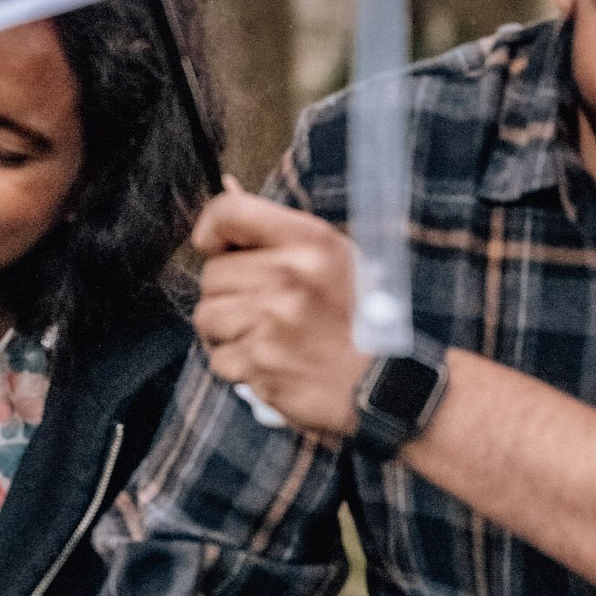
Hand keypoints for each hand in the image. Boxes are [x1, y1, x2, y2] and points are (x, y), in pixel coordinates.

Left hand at [192, 183, 364, 439]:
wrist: (388, 383)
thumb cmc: (361, 318)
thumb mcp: (336, 259)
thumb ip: (283, 240)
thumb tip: (223, 217)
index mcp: (310, 242)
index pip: (231, 213)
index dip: (212, 228)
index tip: (212, 245)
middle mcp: (288, 277)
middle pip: (212, 273)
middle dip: (227, 293)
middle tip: (261, 308)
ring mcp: (272, 323)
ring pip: (207, 317)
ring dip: (227, 331)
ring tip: (264, 337)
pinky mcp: (261, 365)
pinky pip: (219, 359)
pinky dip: (238, 365)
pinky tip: (269, 363)